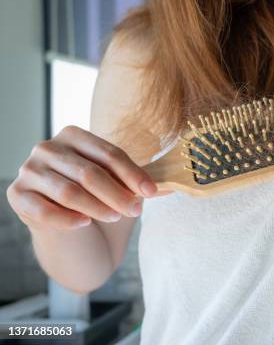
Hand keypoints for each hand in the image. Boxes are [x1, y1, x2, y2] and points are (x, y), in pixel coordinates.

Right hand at [6, 125, 160, 230]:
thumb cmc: (96, 195)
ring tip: (117, 216)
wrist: (68, 223)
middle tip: (136, 210)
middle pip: (89, 172)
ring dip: (97, 206)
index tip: (151, 192)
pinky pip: (44, 210)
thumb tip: (172, 187)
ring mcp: (29, 170)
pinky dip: (67, 218)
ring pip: (68, 191)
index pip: (108, 153)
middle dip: (117, 193)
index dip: (132, 173)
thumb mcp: (119, 185)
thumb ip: (140, 184)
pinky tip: (85, 223)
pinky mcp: (17, 195)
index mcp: (74, 135)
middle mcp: (47, 148)